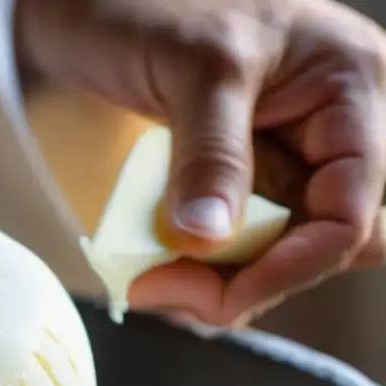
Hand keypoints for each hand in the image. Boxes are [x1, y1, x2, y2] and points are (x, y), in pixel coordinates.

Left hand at [17, 0, 385, 325]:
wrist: (92, 2)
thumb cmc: (148, 3)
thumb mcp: (192, 69)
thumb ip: (210, 154)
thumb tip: (208, 241)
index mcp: (350, 87)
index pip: (351, 211)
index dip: (291, 267)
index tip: (216, 298)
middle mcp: (330, 125)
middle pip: (322, 241)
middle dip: (251, 281)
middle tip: (164, 291)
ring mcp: (284, 153)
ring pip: (281, 247)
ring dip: (222, 281)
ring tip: (152, 283)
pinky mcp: (239, 173)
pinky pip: (238, 236)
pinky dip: (201, 263)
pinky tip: (156, 270)